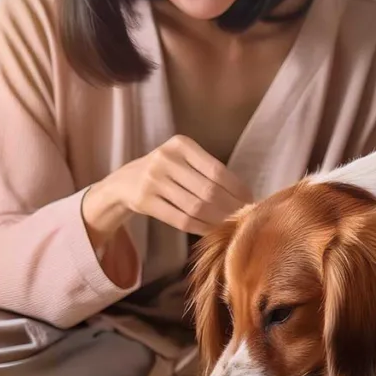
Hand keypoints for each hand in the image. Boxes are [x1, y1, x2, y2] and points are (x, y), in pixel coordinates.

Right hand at [83, 135, 251, 246]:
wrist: (125, 182)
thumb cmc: (165, 173)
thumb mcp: (183, 161)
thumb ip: (208, 172)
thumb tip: (245, 196)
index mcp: (181, 144)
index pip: (217, 169)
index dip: (237, 188)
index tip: (250, 200)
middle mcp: (165, 158)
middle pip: (208, 191)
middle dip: (230, 208)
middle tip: (243, 218)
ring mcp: (152, 180)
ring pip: (195, 207)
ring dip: (216, 220)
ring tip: (229, 225)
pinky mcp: (144, 200)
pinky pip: (180, 219)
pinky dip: (199, 227)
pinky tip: (210, 230)